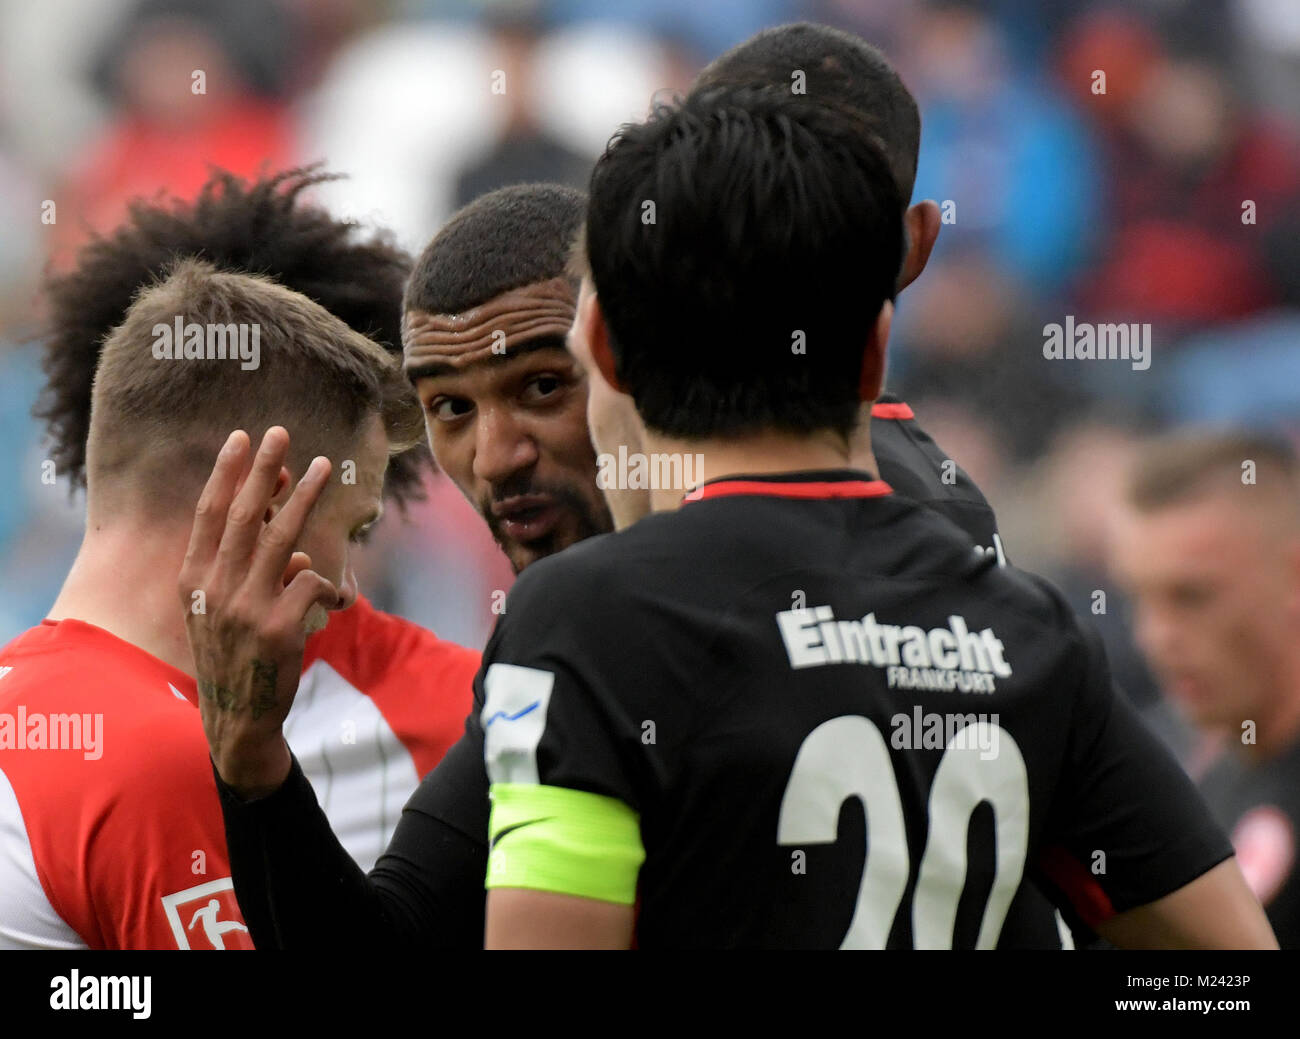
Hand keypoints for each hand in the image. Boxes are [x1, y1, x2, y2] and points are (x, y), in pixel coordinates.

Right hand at [179, 427, 338, 798]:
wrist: (238, 716)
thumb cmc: (236, 653)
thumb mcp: (224, 609)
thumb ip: (250, 570)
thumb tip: (296, 543)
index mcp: (193, 579)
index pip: (210, 514)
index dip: (227, 474)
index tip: (242, 438)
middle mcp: (214, 588)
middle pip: (245, 515)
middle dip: (264, 468)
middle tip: (280, 433)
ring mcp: (245, 608)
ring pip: (284, 538)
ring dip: (305, 498)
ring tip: (323, 467)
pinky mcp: (279, 628)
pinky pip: (313, 583)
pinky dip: (328, 583)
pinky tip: (334, 598)